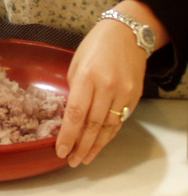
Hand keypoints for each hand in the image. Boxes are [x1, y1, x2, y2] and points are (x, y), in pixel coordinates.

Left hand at [55, 20, 146, 166]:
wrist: (128, 34)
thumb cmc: (95, 46)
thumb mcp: (76, 64)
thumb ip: (74, 89)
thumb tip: (70, 114)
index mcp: (87, 77)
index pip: (76, 114)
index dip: (68, 136)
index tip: (60, 151)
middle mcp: (107, 87)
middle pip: (92, 125)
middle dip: (81, 146)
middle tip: (71, 161)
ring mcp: (123, 93)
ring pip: (108, 127)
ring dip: (95, 146)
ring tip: (84, 159)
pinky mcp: (134, 97)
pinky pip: (119, 121)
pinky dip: (108, 135)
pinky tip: (99, 144)